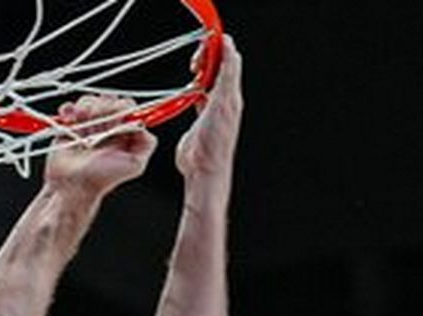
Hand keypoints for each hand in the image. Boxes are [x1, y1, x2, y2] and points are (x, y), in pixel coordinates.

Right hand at [44, 95, 156, 199]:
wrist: (73, 186)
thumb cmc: (102, 180)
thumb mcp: (135, 165)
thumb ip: (146, 144)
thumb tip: (144, 124)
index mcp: (122, 132)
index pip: (127, 106)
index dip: (122, 107)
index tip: (116, 118)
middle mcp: (106, 127)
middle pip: (108, 100)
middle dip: (103, 108)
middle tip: (98, 125)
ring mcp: (87, 125)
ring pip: (90, 101)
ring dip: (86, 108)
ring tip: (83, 126)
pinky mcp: (70, 126)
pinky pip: (70, 107)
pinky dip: (69, 110)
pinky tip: (71, 120)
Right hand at [176, 36, 242, 181]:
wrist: (204, 168)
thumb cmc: (214, 141)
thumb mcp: (223, 101)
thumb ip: (227, 72)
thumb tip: (229, 46)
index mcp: (231, 94)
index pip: (229, 60)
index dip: (217, 47)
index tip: (205, 41)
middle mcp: (225, 100)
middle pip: (219, 68)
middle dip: (207, 57)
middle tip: (195, 61)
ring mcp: (214, 108)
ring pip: (209, 80)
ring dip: (201, 71)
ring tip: (193, 70)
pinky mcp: (202, 118)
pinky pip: (199, 95)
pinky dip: (194, 87)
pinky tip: (190, 89)